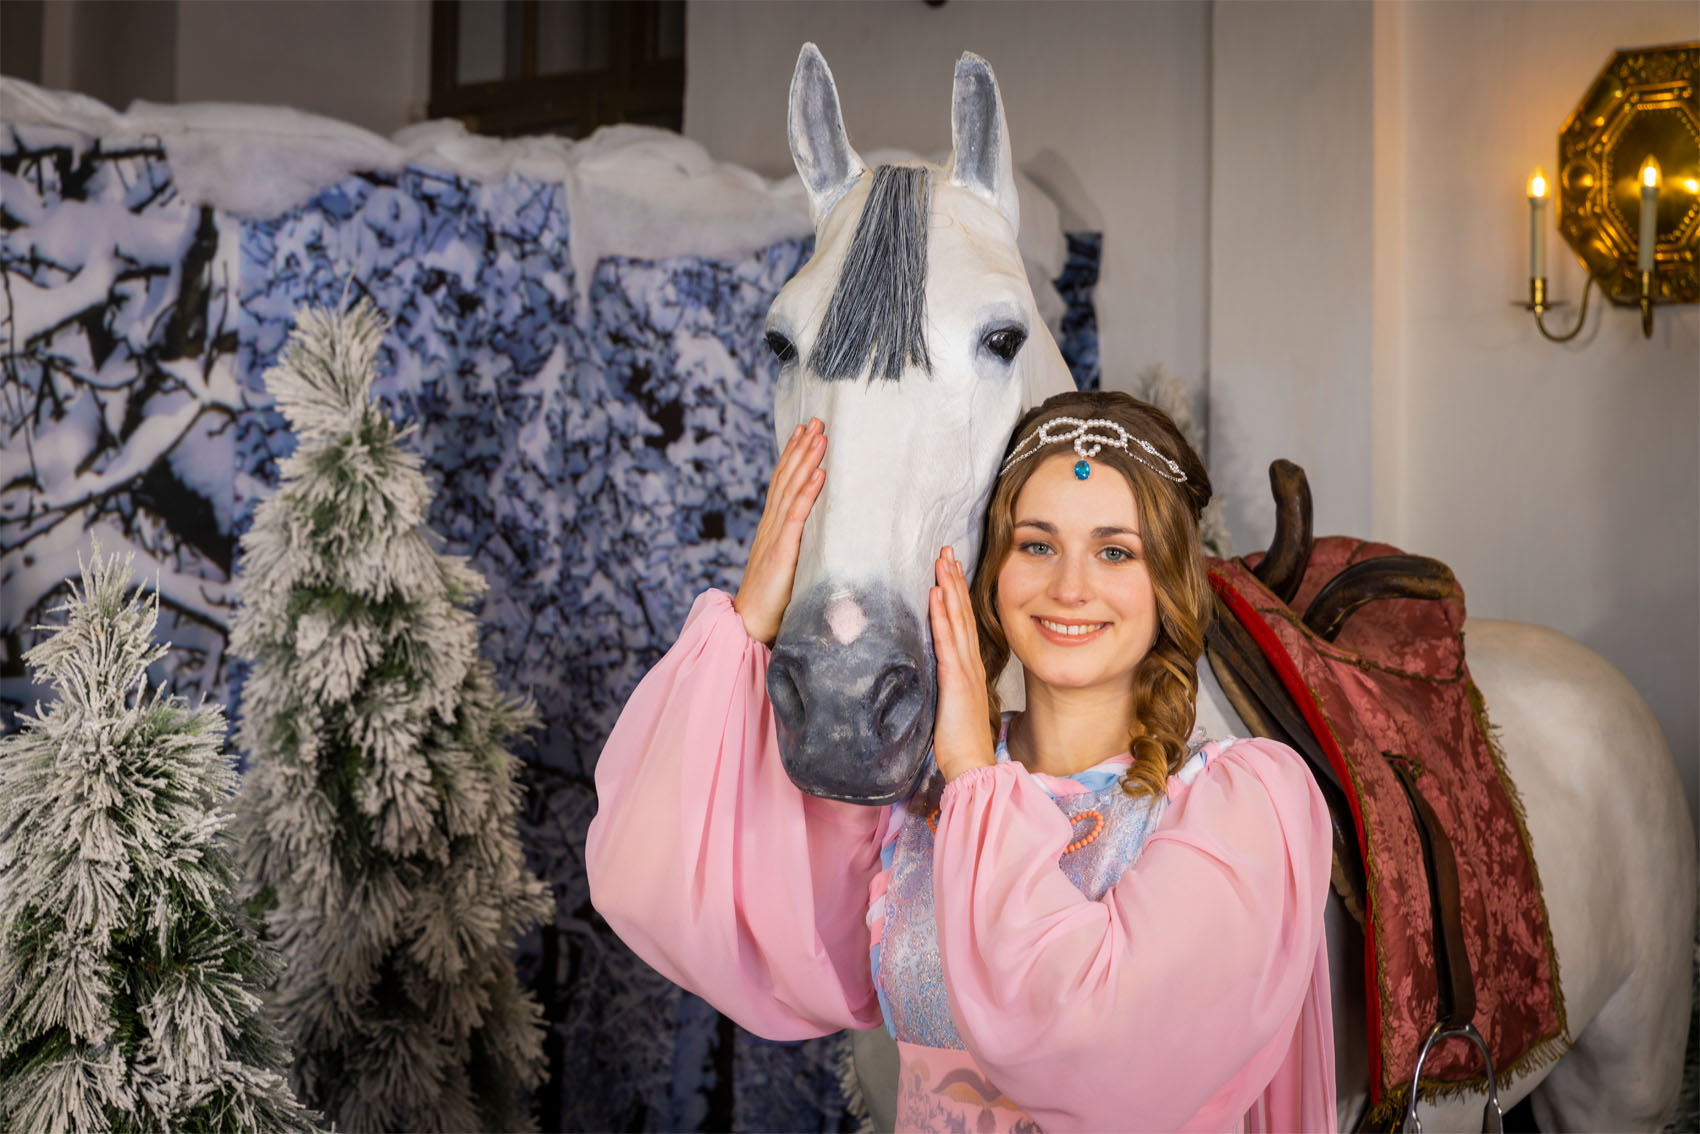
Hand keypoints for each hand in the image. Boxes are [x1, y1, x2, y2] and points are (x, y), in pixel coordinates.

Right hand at [734, 419, 825, 644]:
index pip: (783, 483)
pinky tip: (819, 474)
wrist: (749, 625)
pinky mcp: (782, 553)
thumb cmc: (772, 601)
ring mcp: (775, 537)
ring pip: (791, 490)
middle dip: (801, 447)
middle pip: (786, 478)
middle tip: (816, 419)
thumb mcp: (788, 565)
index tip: (805, 430)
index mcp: (772, 527)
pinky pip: (796, 517)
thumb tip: (821, 533)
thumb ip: (799, 546)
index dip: (793, 455)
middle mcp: (771, 525)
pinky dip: (808, 493)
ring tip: (820, 435)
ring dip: (806, 460)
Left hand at [929, 546, 995, 781]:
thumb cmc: (958, 742)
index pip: (962, 622)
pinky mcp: (956, 682)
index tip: (950, 567)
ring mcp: (965, 671)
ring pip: (957, 620)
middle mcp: (970, 664)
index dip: (957, 593)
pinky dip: (943, 616)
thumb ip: (944, 684)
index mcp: (968, 668)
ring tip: (942, 560)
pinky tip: (936, 595)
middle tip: (946, 549)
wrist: (970, 766)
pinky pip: (947, 643)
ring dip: (949, 588)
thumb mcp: (949, 705)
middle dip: (954, 579)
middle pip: (962, 612)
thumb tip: (931, 671)